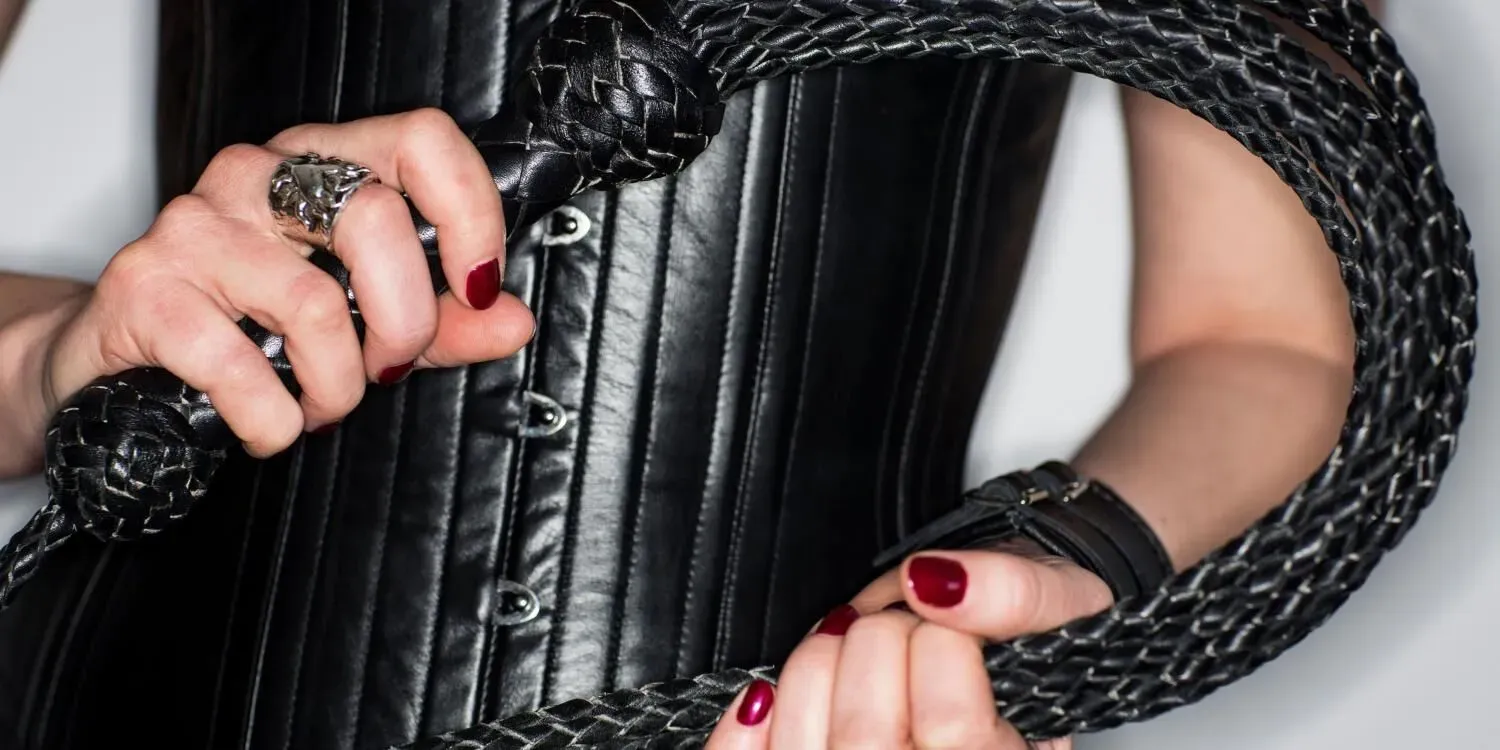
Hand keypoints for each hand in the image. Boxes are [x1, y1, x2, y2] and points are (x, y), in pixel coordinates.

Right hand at [23, 108, 532, 456]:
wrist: (117, 361)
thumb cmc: (246, 329)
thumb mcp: (365, 323)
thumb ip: (443, 322)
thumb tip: (510, 320)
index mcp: (321, 163)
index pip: (421, 141)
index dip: (468, 213)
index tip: (477, 287)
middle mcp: (257, 177)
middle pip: (376, 221)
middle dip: (405, 323)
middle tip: (389, 368)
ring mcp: (196, 225)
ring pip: (314, 304)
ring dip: (337, 386)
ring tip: (320, 404)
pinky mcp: (145, 286)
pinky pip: (239, 366)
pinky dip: (272, 420)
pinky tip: (268, 424)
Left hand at [706, 543, 1113, 748]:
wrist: (994, 630)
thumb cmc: (1025, 627)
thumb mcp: (1059, 598)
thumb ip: (1014, 591)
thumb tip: (934, 582)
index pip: (956, 728)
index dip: (940, 646)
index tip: (945, 619)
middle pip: (869, 737)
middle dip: (878, 644)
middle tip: (903, 626)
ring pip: (809, 746)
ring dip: (819, 666)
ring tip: (854, 646)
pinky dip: (746, 724)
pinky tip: (766, 698)